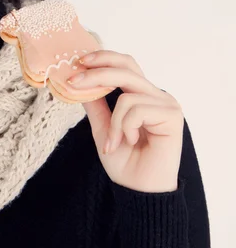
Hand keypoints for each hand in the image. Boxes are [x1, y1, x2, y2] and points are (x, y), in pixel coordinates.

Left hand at [69, 50, 184, 192]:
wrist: (138, 189)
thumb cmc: (124, 161)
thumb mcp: (101, 127)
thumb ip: (94, 104)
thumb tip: (79, 81)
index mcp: (140, 94)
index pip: (124, 64)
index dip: (102, 58)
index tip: (77, 62)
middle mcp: (155, 94)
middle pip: (126, 67)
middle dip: (96, 73)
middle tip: (74, 81)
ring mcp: (166, 103)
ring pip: (127, 95)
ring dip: (113, 122)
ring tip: (114, 143)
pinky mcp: (172, 114)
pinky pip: (136, 110)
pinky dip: (125, 128)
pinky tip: (132, 142)